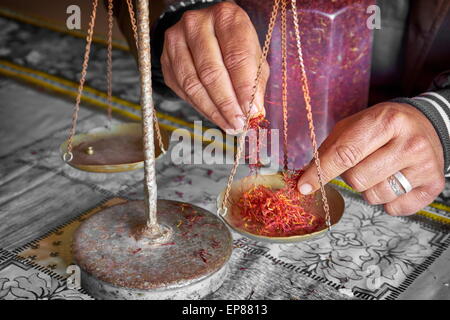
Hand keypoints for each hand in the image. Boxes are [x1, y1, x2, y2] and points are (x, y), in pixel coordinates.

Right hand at [161, 2, 267, 133]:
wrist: (206, 31)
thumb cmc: (234, 44)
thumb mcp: (253, 55)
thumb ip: (255, 81)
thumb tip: (255, 112)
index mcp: (226, 17)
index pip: (236, 57)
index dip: (244, 89)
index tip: (251, 112)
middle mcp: (197, 23)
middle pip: (211, 72)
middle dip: (227, 104)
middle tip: (238, 123)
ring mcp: (176, 40)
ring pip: (193, 83)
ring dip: (212, 110)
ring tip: (228, 124)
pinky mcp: (166, 59)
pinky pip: (182, 89)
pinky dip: (200, 107)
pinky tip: (214, 116)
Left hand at [297, 102, 444, 215]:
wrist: (426, 125)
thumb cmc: (383, 126)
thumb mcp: (354, 125)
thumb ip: (329, 150)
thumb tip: (306, 178)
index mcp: (385, 121)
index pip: (345, 154)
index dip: (320, 172)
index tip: (304, 186)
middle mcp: (409, 143)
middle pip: (357, 180)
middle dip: (349, 176)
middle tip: (360, 163)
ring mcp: (424, 166)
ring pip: (374, 196)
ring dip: (368, 188)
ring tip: (379, 169)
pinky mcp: (432, 186)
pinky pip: (394, 209)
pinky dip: (387, 200)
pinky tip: (393, 179)